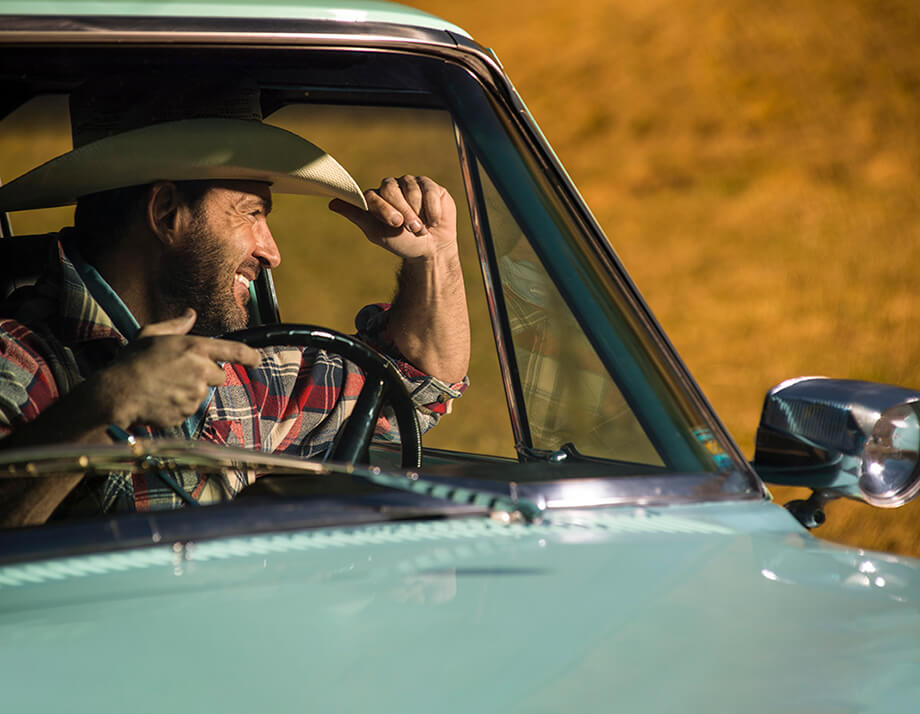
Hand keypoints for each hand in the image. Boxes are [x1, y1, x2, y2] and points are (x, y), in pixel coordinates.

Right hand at [94, 308, 261, 428]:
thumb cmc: (132, 361)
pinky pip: (189, 409)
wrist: (116, 394)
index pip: (235, 351)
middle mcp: (201, 371)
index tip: (256, 360)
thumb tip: (191, 314)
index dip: (249, 356)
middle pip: (218, 376)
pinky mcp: (187, 413)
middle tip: (178, 372)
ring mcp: (195, 395)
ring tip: (163, 385)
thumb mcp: (151, 334)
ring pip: (202, 393)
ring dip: (189, 390)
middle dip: (204, 375)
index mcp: (196, 349)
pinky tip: (160, 398)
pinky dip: (178, 405)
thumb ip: (176, 325)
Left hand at [329, 175, 456, 260]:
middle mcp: (391, 187)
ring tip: (423, 227)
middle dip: (404, 212)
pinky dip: (432, 209)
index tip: (396, 224)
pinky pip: (430, 190)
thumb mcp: (377, 232)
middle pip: (391, 190)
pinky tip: (433, 219)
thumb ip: (358, 216)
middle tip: (412, 229)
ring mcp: (410, 184)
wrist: (431, 249)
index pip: (373, 196)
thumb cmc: (401, 242)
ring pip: (412, 189)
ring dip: (419, 213)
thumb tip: (332, 203)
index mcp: (376, 197)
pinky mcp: (429, 186)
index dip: (385, 209)